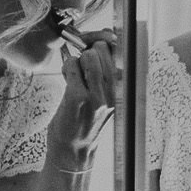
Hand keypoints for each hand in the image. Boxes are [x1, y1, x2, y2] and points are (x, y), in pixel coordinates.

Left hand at [48, 28, 118, 157]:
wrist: (74, 150)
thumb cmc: (85, 121)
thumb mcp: (104, 97)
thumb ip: (104, 72)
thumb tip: (100, 40)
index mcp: (123, 89)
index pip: (122, 50)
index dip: (106, 39)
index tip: (96, 41)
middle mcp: (115, 91)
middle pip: (104, 48)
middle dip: (88, 48)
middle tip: (81, 61)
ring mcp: (97, 95)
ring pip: (89, 55)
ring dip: (77, 59)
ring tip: (75, 75)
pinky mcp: (78, 98)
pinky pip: (72, 66)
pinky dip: (66, 68)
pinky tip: (67, 79)